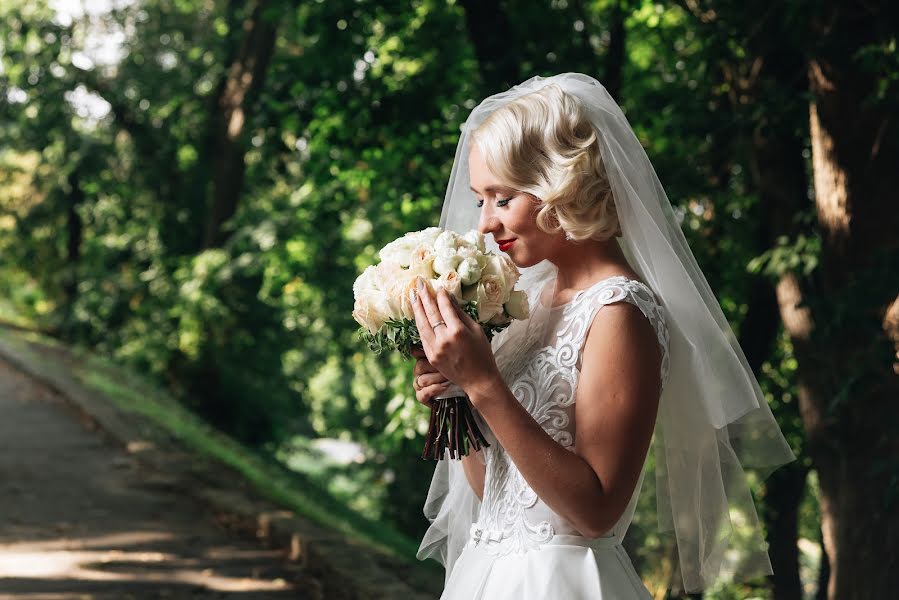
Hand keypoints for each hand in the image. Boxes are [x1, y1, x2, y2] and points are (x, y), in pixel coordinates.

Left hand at [410, 276, 499, 399]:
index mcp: (458, 331)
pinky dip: (419, 324)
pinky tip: (417, 314)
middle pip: (430, 313)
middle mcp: (444, 339)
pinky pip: (422, 336)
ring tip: (413, 295)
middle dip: (424, 297)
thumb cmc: (482, 353)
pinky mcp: (430, 356)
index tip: (439, 288)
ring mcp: (435, 349)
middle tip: (419, 284)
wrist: (479, 380)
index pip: (445, 308)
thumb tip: (449, 298)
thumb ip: (461, 314)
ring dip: (417, 308)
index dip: (441, 296)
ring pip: (422, 324)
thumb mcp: (476, 330)